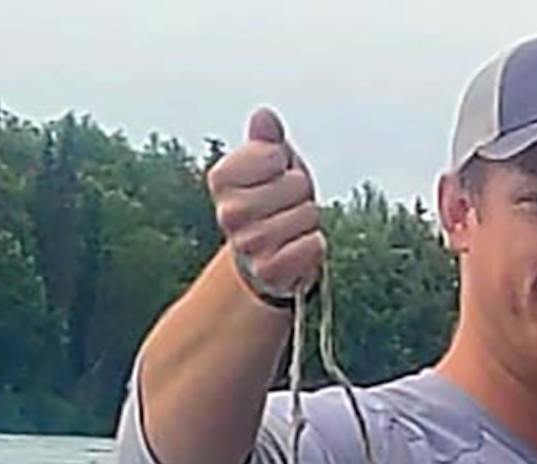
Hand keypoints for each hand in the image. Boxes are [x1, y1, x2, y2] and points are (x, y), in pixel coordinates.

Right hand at [211, 107, 324, 306]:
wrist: (268, 255)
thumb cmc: (271, 200)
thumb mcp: (270, 162)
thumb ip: (267, 139)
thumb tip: (264, 117)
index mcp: (221, 179)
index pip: (271, 154)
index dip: (282, 162)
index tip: (272, 175)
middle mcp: (229, 213)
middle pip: (296, 185)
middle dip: (302, 192)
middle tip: (288, 204)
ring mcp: (248, 245)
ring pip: (307, 215)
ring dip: (309, 220)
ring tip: (292, 225)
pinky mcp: (269, 272)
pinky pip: (312, 247)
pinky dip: (315, 245)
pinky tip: (299, 247)